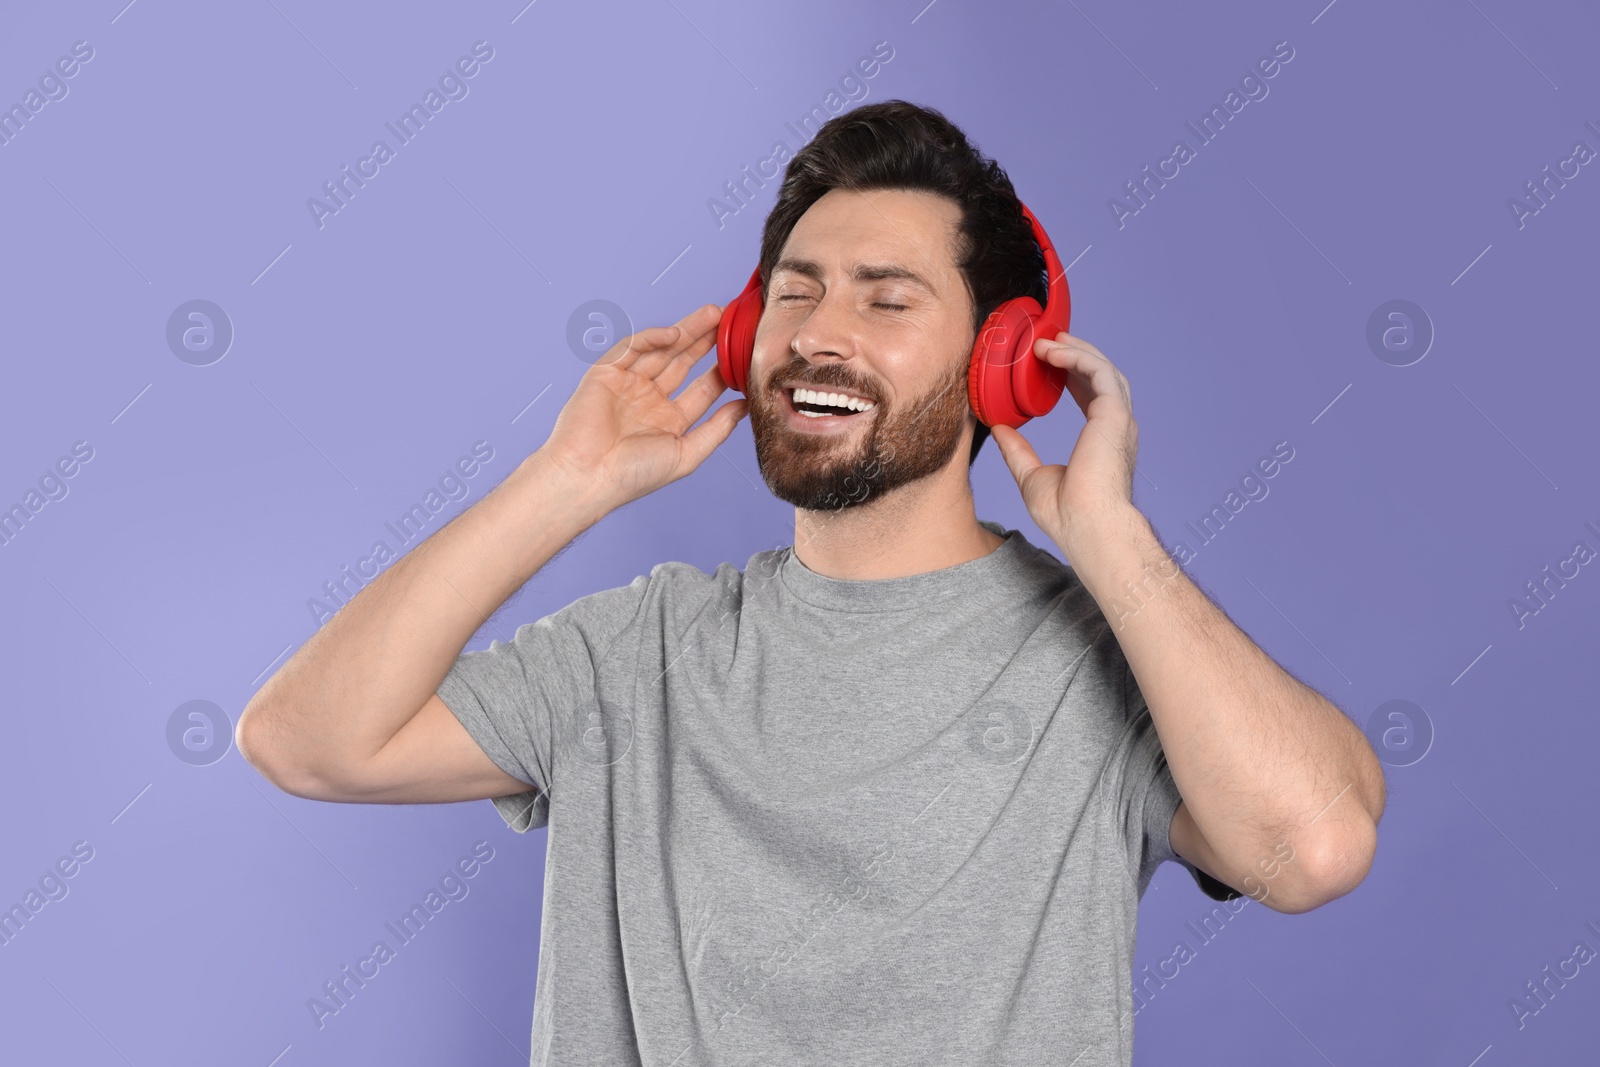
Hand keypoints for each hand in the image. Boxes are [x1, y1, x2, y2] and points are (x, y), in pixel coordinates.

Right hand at [538, 303, 747, 512]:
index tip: (743, 356)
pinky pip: (630, 348)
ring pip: (661, 350)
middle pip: (683, 363)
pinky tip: (675, 333)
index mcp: (668, 421)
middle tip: (729, 322)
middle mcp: (648, 400)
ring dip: (686, 331)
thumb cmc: (633, 475)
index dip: (721, 371)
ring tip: (713, 314)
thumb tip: (745, 408)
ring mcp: (627, 385)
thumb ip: (717, 430)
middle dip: (706, 342)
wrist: (587, 476)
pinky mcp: (605, 374)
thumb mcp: (686, 454)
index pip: (701, 389)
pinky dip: (651, 338)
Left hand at [989, 332, 1137, 551]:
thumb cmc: (1067, 514)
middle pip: (1101, 376)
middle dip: (1077, 354)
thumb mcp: (1030, 476)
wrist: (1086, 527)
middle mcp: (1115, 427)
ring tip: (1048, 340)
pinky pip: (1099, 372)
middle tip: (1050, 341)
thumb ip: (1017, 450)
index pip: (1092, 396)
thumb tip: (999, 429)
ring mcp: (1119, 420)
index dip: (1072, 374)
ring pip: (1104, 369)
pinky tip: (1054, 351)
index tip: (1049, 361)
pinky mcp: (1115, 415)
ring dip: (1076, 349)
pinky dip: (1077, 356)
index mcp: (1102, 440)